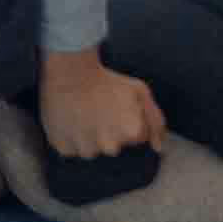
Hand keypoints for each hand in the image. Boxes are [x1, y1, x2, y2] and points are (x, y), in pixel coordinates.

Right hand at [38, 47, 166, 158]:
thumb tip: (158, 148)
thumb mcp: (140, 91)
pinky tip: (71, 122)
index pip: (136, 139)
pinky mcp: (64, 148)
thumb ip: (156, 121)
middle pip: (114, 147)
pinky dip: (71, 140)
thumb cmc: (107, 79)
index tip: (117, 110)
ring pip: (92, 151)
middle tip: (99, 112)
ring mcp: (86, 149)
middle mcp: (110, 146)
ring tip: (84, 116)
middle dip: (109, 133)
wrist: (70, 70)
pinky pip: (71, 150)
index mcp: (132, 133)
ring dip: (90, 138)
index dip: (128, 123)